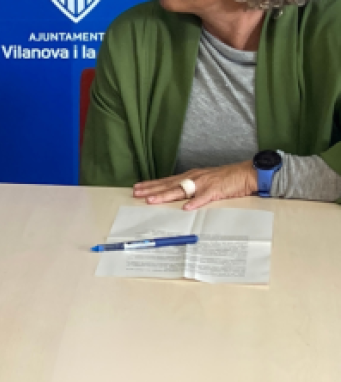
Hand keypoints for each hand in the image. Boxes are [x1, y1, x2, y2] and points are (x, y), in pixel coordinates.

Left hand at [133, 160, 256, 210]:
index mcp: (190, 176)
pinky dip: (195, 203)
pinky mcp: (216, 190)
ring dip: (165, 195)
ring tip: (152, 200)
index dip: (152, 185)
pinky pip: (204, 198)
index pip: (167, 181)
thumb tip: (178, 198)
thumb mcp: (204, 181)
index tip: (138, 188)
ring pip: (181, 190)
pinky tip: (186, 208)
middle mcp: (194, 178)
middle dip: (151, 189)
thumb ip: (191, 188)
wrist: (246, 173)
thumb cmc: (226, 179)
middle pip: (168, 184)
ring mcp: (204, 184)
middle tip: (136, 193)